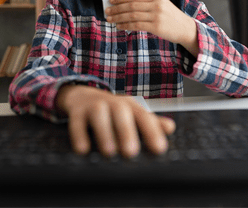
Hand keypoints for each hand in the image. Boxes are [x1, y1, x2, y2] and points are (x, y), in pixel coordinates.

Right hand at [55, 84, 175, 157]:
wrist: (83, 95)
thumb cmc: (113, 110)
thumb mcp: (132, 114)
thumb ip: (150, 123)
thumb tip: (170, 127)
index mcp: (130, 106)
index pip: (144, 117)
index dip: (152, 132)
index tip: (159, 149)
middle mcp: (113, 104)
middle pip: (122, 113)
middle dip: (127, 132)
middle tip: (131, 152)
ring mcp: (94, 106)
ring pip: (99, 115)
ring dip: (104, 133)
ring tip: (109, 152)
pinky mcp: (77, 111)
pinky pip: (76, 122)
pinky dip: (79, 135)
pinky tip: (82, 150)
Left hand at [105, 0, 198, 56]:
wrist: (185, 29)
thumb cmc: (170, 17)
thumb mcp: (161, 5)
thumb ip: (146, 3)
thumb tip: (124, 5)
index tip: (111, 0)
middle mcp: (156, 5)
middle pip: (131, 5)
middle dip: (117, 8)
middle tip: (107, 11)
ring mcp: (156, 16)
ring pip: (132, 15)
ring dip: (118, 17)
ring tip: (110, 19)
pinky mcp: (156, 27)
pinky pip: (136, 25)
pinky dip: (125, 25)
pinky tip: (119, 26)